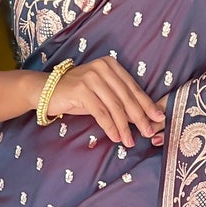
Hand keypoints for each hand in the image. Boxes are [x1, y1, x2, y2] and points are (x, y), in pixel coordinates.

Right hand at [46, 56, 166, 149]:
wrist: (46, 90)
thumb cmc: (77, 94)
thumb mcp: (102, 95)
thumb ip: (120, 101)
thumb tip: (144, 118)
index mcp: (111, 65)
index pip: (134, 88)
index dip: (147, 105)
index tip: (159, 119)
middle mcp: (103, 68)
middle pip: (127, 97)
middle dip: (140, 118)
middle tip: (148, 133)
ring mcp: (92, 77)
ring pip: (115, 107)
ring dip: (125, 127)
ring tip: (130, 141)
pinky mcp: (81, 89)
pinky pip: (101, 112)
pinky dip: (110, 127)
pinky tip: (116, 137)